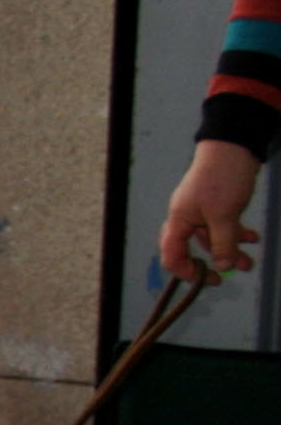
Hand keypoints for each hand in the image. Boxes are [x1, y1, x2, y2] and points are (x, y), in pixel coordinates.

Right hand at [160, 137, 262, 282]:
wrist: (235, 145)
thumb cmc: (222, 176)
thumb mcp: (224, 215)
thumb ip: (222, 243)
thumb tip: (222, 265)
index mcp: (179, 220)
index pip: (172, 255)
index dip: (187, 271)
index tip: (209, 279)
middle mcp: (187, 218)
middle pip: (193, 249)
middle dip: (212, 262)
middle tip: (227, 275)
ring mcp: (202, 211)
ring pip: (213, 238)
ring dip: (230, 250)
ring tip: (249, 261)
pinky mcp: (218, 204)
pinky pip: (224, 226)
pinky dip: (237, 234)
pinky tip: (252, 237)